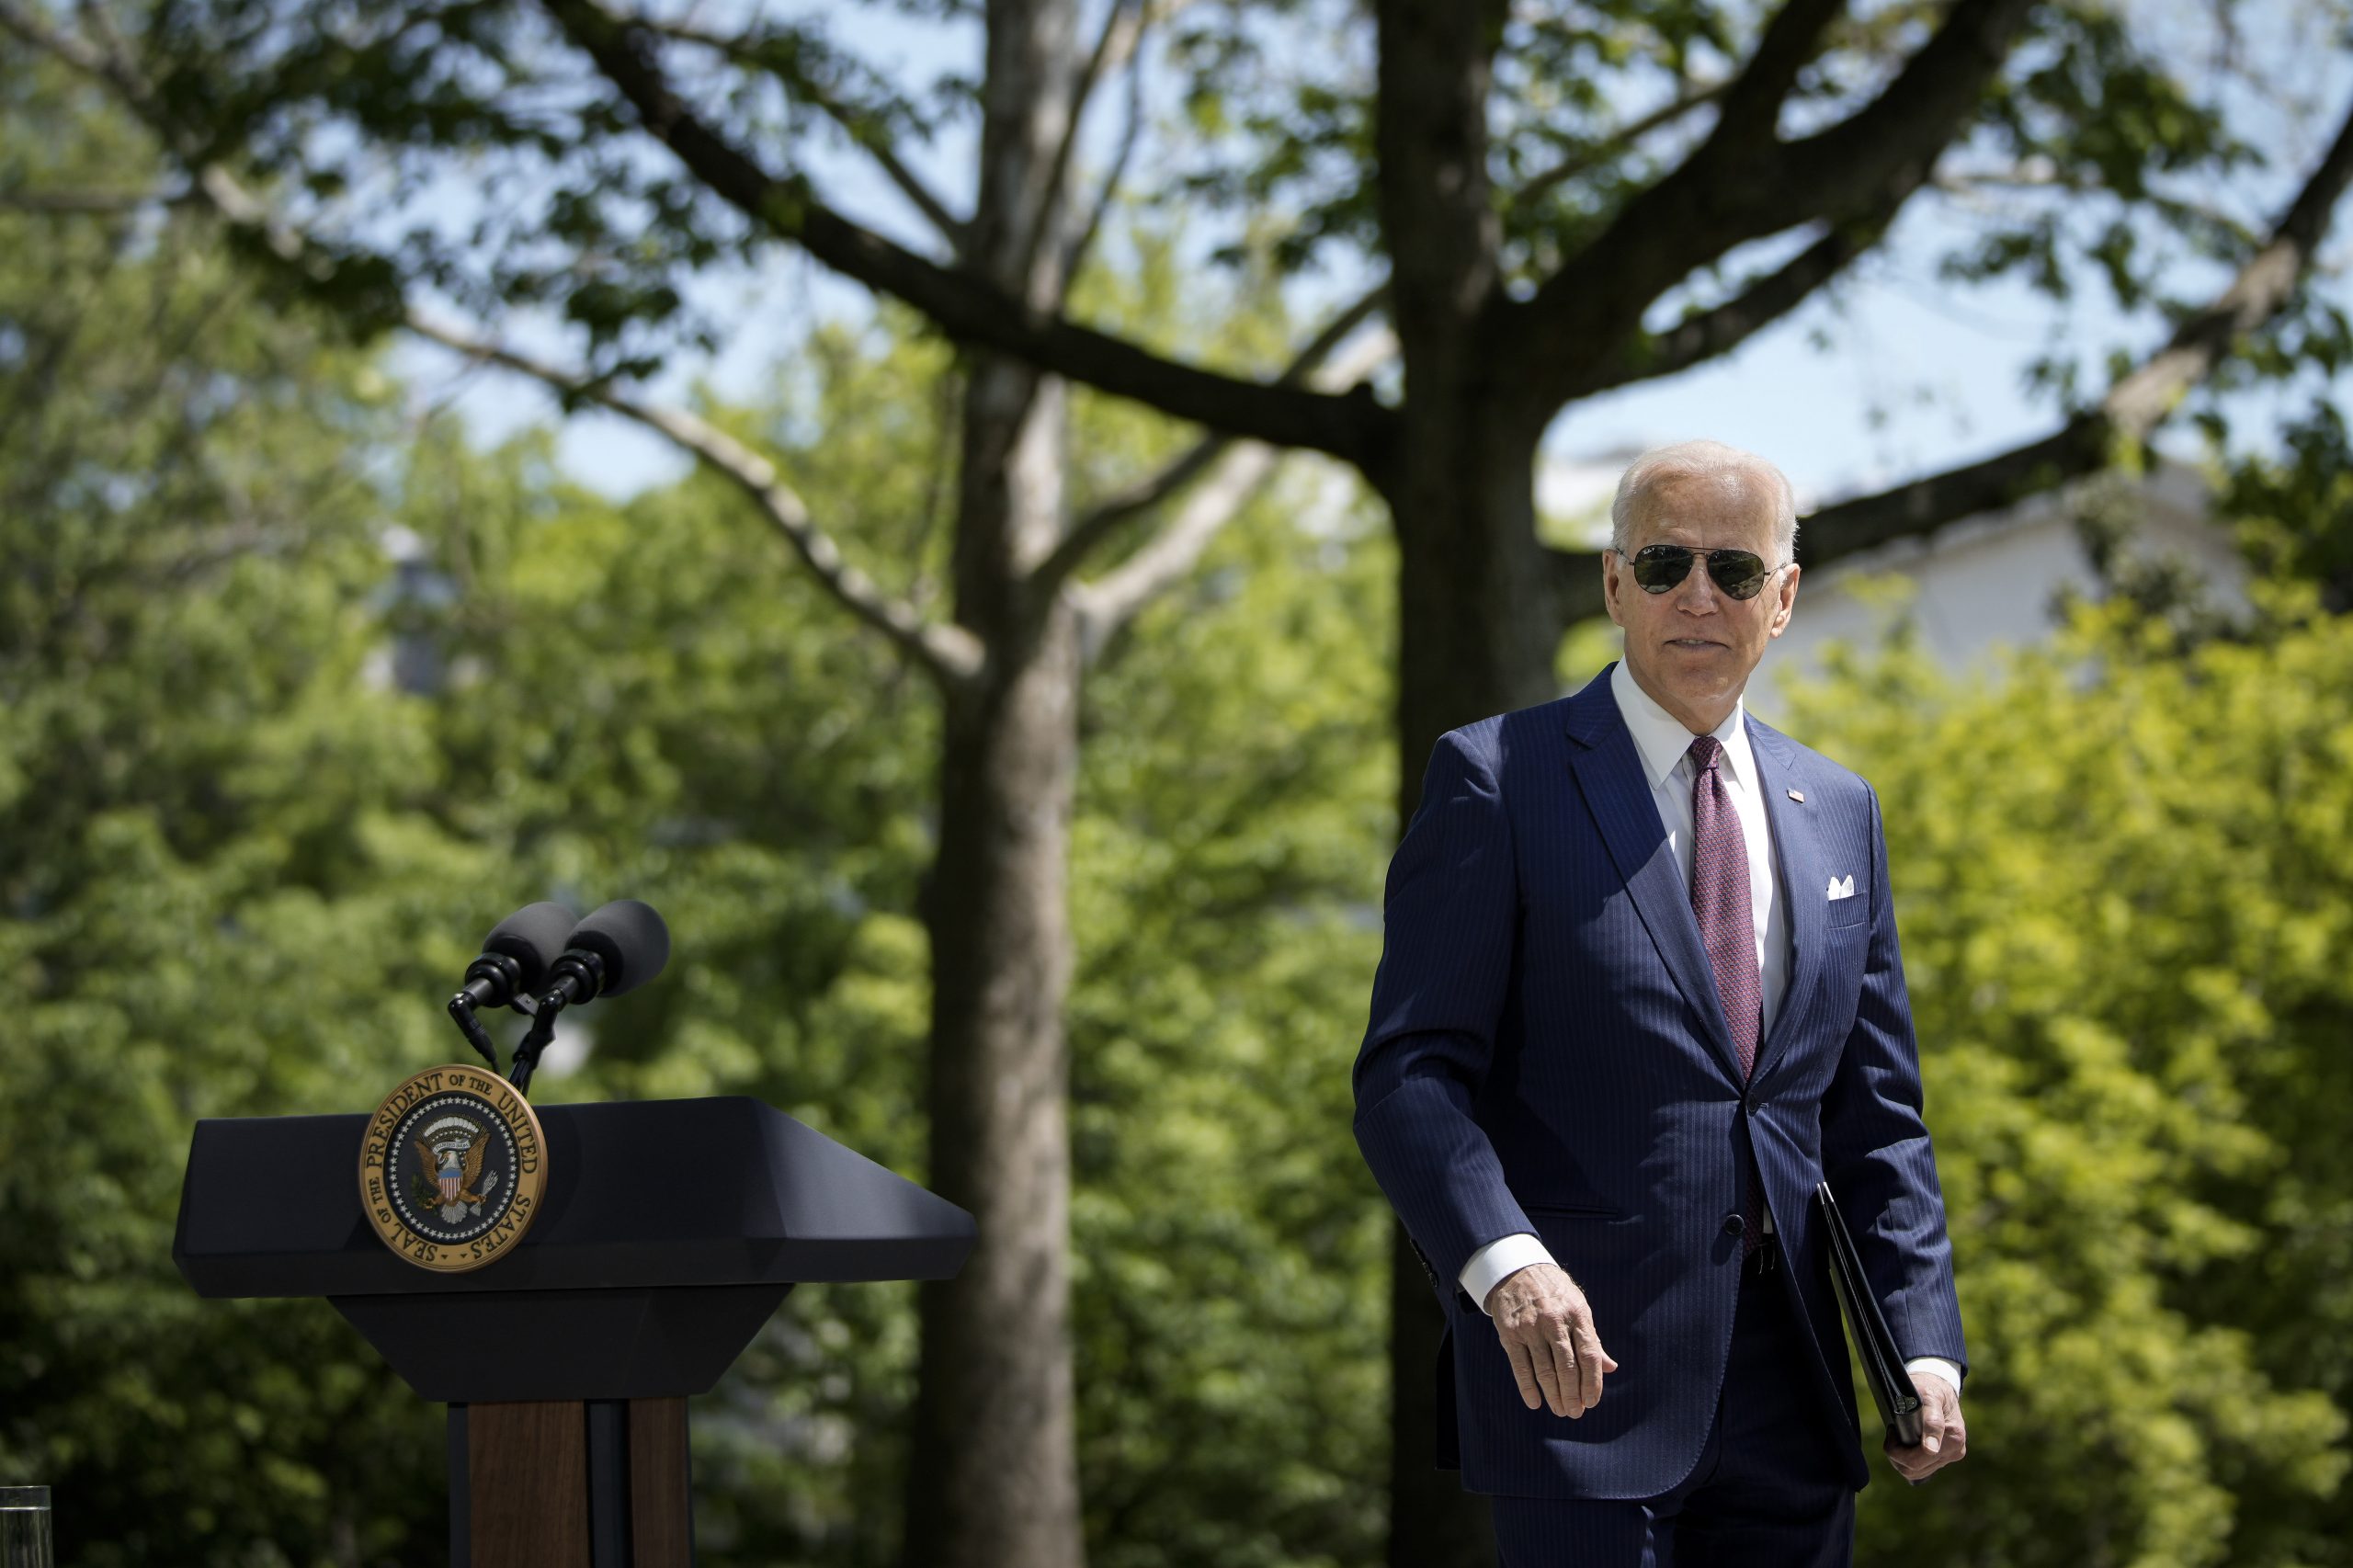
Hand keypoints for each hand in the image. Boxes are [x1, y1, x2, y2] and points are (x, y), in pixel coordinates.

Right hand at [1485, 1262, 1618, 1417]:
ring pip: (1545, 1370)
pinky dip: (1527, 1388)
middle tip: (1575, 1413)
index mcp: (1577, 1314)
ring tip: (1560, 1410)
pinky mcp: (1510, 1333)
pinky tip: (1535, 1403)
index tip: (1592, 1402)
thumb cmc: (1555, 1294)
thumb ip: (1592, 1339)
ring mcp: (1530, 1327)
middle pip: (1567, 1367)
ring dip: (1554, 1395)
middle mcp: (1554, 1320)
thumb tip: (1611, 1368)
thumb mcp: (1578, 1308)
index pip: (1589, 1355)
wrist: (1517, 1270)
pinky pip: (1520, 1366)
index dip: (1592, 1383)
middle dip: (1573, 1395)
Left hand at [1884, 1370, 1965, 1481]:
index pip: (1918, 1459)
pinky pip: (1920, 1469)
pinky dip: (1907, 1460)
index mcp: (1954, 1438)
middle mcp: (1955, 1451)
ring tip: (1897, 1437)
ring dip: (1900, 1459)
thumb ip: (1932, 1421)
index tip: (1892, 1430)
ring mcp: (1949, 1457)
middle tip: (1892, 1433)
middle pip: (1915, 1469)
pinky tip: (1904, 1444)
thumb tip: (1931, 1449)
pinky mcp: (1943, 1459)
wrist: (1940, 1387)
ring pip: (1915, 1473)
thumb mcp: (1929, 1397)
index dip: (1897, 1449)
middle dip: (1897, 1454)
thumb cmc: (1931, 1389)